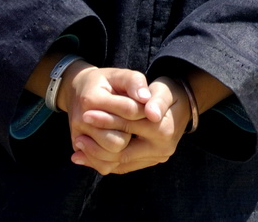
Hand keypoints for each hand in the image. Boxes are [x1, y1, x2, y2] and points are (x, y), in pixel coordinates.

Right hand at [58, 63, 150, 167]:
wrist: (79, 90)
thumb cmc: (106, 82)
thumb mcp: (120, 74)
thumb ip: (134, 82)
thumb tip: (146, 98)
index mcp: (92, 99)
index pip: (128, 111)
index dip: (144, 110)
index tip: (151, 110)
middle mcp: (81, 120)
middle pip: (119, 139)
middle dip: (133, 132)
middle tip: (141, 125)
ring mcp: (78, 137)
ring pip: (112, 154)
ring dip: (126, 147)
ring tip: (132, 136)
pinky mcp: (80, 149)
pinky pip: (103, 165)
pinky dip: (117, 161)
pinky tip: (126, 149)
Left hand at [71, 76, 190, 174]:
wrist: (179, 106)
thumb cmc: (167, 93)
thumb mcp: (163, 89)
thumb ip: (156, 100)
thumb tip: (151, 113)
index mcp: (164, 130)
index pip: (129, 126)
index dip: (107, 119)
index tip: (86, 114)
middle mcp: (161, 149)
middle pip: (123, 149)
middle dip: (98, 141)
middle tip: (77, 134)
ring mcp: (155, 159)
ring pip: (121, 163)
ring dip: (98, 156)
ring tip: (78, 146)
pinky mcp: (148, 162)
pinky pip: (123, 167)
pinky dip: (104, 162)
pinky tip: (86, 156)